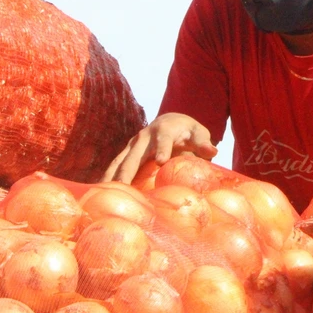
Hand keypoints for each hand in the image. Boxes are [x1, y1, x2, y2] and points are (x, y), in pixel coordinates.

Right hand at [101, 112, 217, 183]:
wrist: (171, 121)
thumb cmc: (188, 131)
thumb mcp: (199, 133)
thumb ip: (203, 142)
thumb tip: (213, 151)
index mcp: (164, 130)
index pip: (163, 140)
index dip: (162, 149)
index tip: (161, 161)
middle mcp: (144, 137)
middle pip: (134, 154)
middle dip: (127, 170)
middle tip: (122, 186)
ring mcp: (133, 144)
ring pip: (120, 161)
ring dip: (111, 175)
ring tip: (102, 191)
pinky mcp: (127, 152)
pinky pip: (116, 165)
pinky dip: (108, 176)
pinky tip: (100, 190)